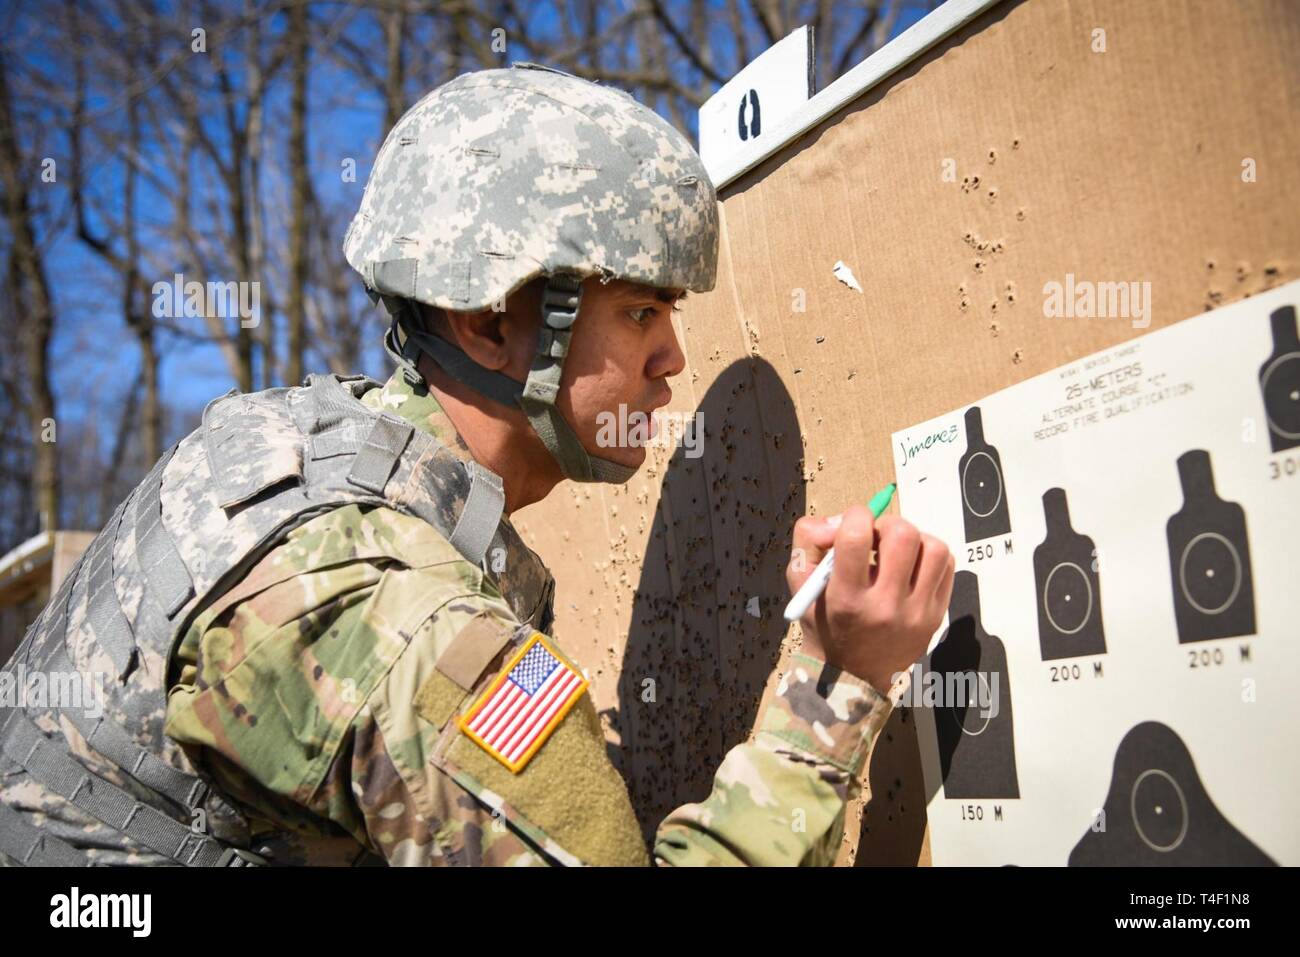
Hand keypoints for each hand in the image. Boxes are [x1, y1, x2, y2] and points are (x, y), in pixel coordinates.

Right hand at [785, 506, 954, 693]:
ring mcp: (917, 614)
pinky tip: (912, 566)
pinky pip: (947, 566)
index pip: (856, 537)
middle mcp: (885, 607)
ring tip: (897, 552)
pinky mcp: (936, 616)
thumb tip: (841, 518)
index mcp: (846, 599)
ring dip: (914, 539)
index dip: (855, 516)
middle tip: (876, 538)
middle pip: (903, 535)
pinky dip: (930, 555)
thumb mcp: (802, 583)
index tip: (852, 525)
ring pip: (934, 548)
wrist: (852, 675)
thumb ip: (810, 540)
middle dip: (887, 524)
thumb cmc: (824, 622)